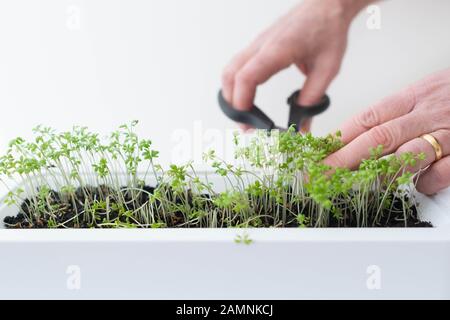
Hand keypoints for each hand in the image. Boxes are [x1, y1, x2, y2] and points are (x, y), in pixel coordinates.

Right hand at [222, 0, 370, 131]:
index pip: (247, 76)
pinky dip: (236, 84)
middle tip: (245, 124)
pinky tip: (247, 97)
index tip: (248, 121)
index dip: (242, 101)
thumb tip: (302, 125)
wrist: (326, 5)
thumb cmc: (328, 30)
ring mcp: (257, 44)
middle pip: (231, 75)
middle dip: (232, 103)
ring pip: (230, 70)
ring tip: (245, 114)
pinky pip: (237, 66)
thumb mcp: (328, 69)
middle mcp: (262, 45)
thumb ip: (313, 99)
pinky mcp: (257, 46)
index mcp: (278, 49)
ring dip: (231, 94)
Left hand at [325, 68, 449, 194]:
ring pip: (406, 155)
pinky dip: (426, 181)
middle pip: (377, 138)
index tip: (316, 155)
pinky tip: (416, 186)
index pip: (366, 118)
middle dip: (343, 160)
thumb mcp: (420, 94)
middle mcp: (426, 114)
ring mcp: (447, 132)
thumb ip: (391, 115)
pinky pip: (442, 171)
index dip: (337, 139)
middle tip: (319, 175)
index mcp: (411, 97)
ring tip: (349, 185)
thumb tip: (351, 137)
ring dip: (375, 173)